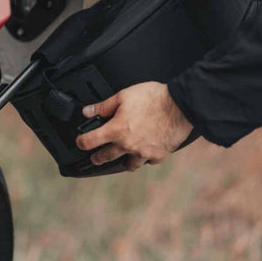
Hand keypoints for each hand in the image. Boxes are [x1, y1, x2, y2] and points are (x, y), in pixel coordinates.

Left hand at [76, 83, 192, 171]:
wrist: (181, 106)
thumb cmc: (154, 98)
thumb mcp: (124, 95)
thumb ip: (104, 106)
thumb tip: (88, 111)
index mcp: (116, 130)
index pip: (90, 141)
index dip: (81, 142)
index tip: (80, 142)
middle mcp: (128, 145)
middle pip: (106, 157)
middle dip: (98, 157)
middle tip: (95, 157)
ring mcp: (143, 153)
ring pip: (128, 165)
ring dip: (123, 161)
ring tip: (121, 158)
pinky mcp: (158, 155)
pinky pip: (148, 161)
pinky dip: (144, 158)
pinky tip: (144, 152)